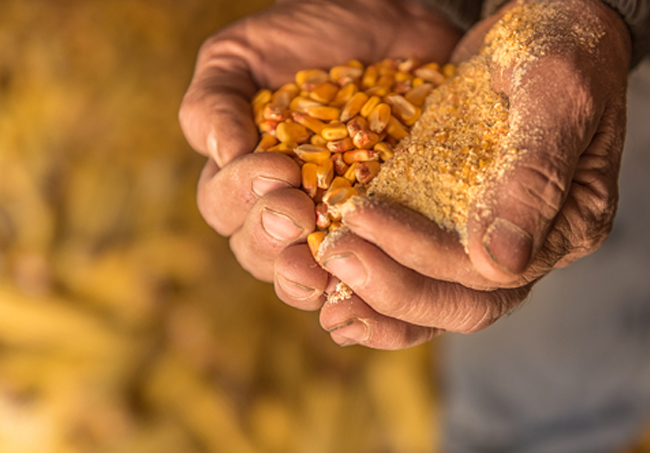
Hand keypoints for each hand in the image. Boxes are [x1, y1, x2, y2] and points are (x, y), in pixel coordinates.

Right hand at [179, 0, 460, 281]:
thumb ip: (215, 101)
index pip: (225, 207)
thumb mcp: (243, 55)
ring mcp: (338, 221)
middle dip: (272, 240)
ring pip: (312, 273)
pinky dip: (375, 278)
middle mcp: (287, 207)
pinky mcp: (387, 224)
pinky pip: (375, 269)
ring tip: (328, 266)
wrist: (388, 20)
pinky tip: (380, 271)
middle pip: (260, 252)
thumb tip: (220, 155)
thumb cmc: (306, 34)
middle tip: (297, 212)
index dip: (243, 197)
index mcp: (244, 176)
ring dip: (315, 277)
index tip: (278, 170)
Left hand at [303, 0, 631, 348]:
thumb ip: (535, 172)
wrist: (546, 24)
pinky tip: (335, 290)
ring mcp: (497, 239)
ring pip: (440, 299)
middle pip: (463, 302)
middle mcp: (533, 245)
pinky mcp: (462, 224)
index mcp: (569, 222)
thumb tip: (500, 260)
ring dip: (381, 306)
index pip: (490, 269)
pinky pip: (423, 271)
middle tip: (333, 257)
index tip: (361, 214)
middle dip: (393, 288)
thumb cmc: (562, 46)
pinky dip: (382, 282)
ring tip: (326, 306)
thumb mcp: (555, 92)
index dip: (421, 252)